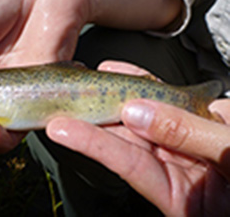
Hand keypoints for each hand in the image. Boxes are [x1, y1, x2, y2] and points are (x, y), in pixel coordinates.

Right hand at [46, 60, 229, 214]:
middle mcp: (182, 141)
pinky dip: (102, 154)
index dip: (131, 80)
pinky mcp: (167, 197)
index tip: (105, 68)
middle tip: (68, 94)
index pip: (160, 93)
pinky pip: (130, 170)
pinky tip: (76, 138)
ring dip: (89, 132)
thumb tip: (137, 112)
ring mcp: (172, 168)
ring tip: (59, 120)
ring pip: (124, 144)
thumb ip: (188, 128)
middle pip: (134, 119)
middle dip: (100, 105)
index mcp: (204, 120)